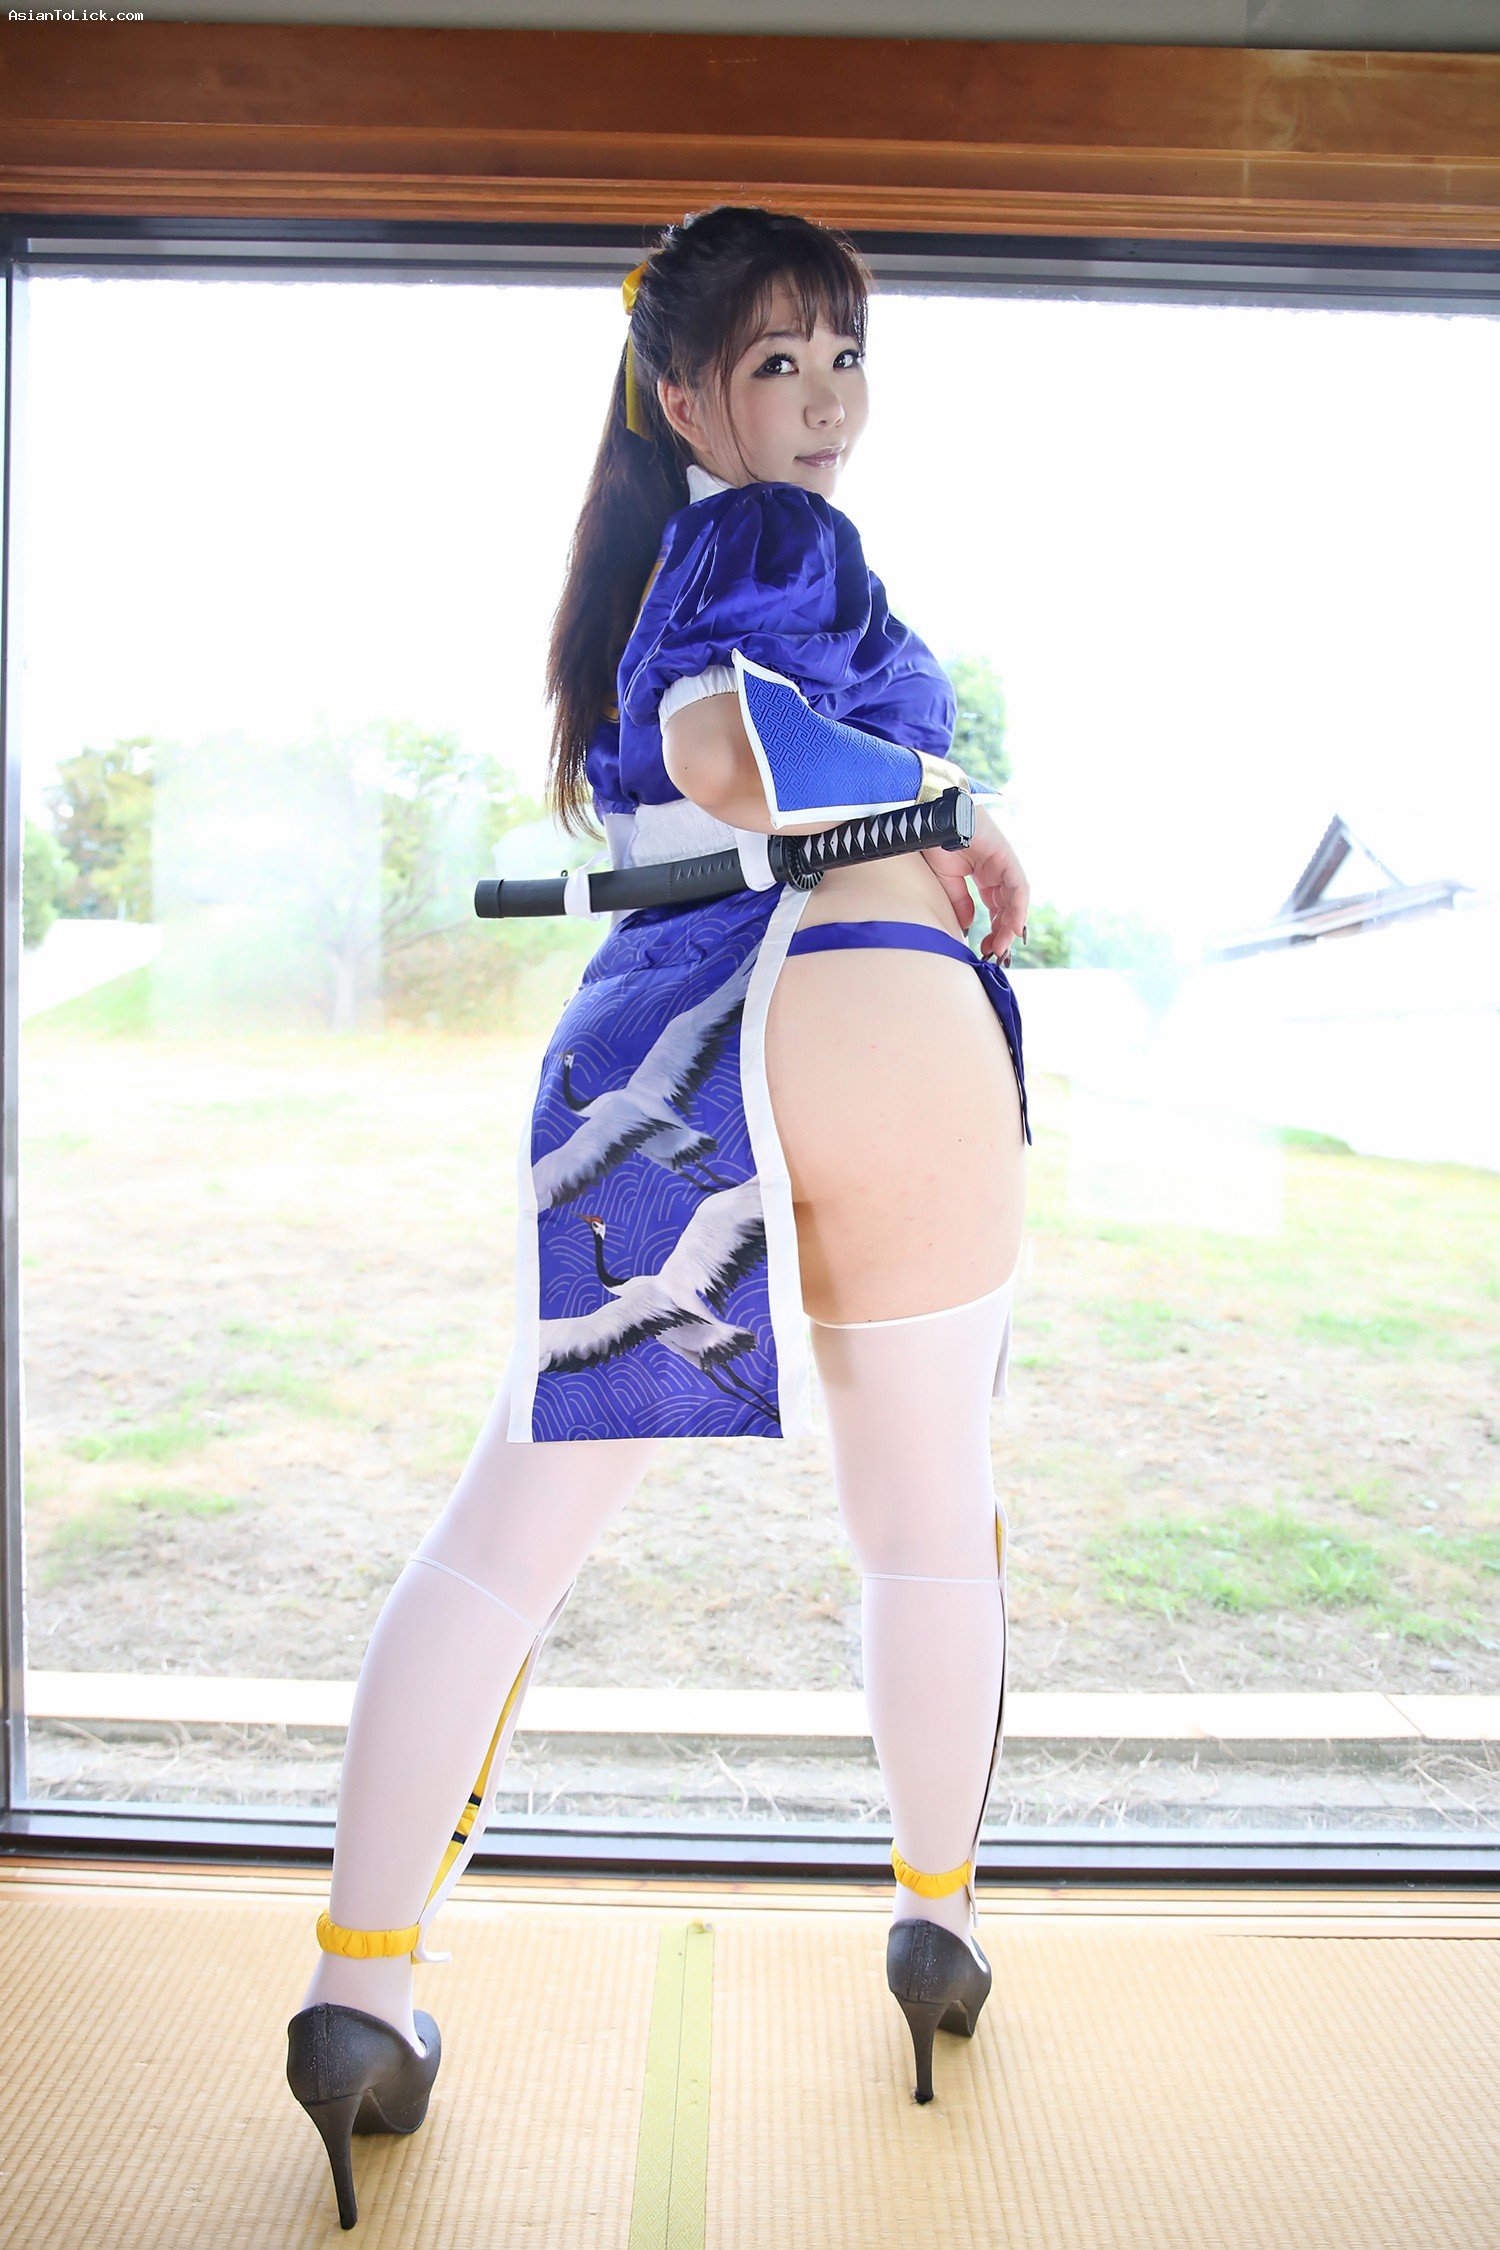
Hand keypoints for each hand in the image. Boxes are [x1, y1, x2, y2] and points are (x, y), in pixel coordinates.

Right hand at [920, 801, 1028, 964]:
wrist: (931, 820)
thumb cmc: (935, 843)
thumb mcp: (948, 880)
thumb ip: (961, 902)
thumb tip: (969, 925)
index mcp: (984, 874)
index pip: (995, 905)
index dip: (993, 927)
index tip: (986, 948)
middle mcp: (997, 870)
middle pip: (1007, 906)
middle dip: (1002, 931)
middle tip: (994, 952)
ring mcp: (1004, 863)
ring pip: (1015, 900)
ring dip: (1010, 925)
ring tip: (1001, 946)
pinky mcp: (1007, 858)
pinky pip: (1019, 887)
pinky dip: (1018, 908)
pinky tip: (1013, 927)